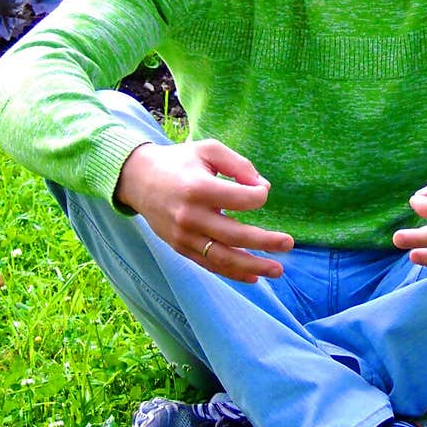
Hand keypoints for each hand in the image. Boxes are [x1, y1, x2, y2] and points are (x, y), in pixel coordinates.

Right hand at [115, 139, 293, 283]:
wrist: (137, 179)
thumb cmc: (179, 161)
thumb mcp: (209, 150)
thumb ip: (239, 165)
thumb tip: (263, 188)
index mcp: (198, 188)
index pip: (239, 200)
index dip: (258, 196)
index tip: (262, 192)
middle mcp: (190, 216)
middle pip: (234, 235)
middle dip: (265, 242)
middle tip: (288, 243)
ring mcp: (184, 236)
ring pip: (223, 257)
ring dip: (253, 266)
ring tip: (277, 270)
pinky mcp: (180, 248)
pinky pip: (209, 264)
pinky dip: (232, 273)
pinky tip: (254, 276)